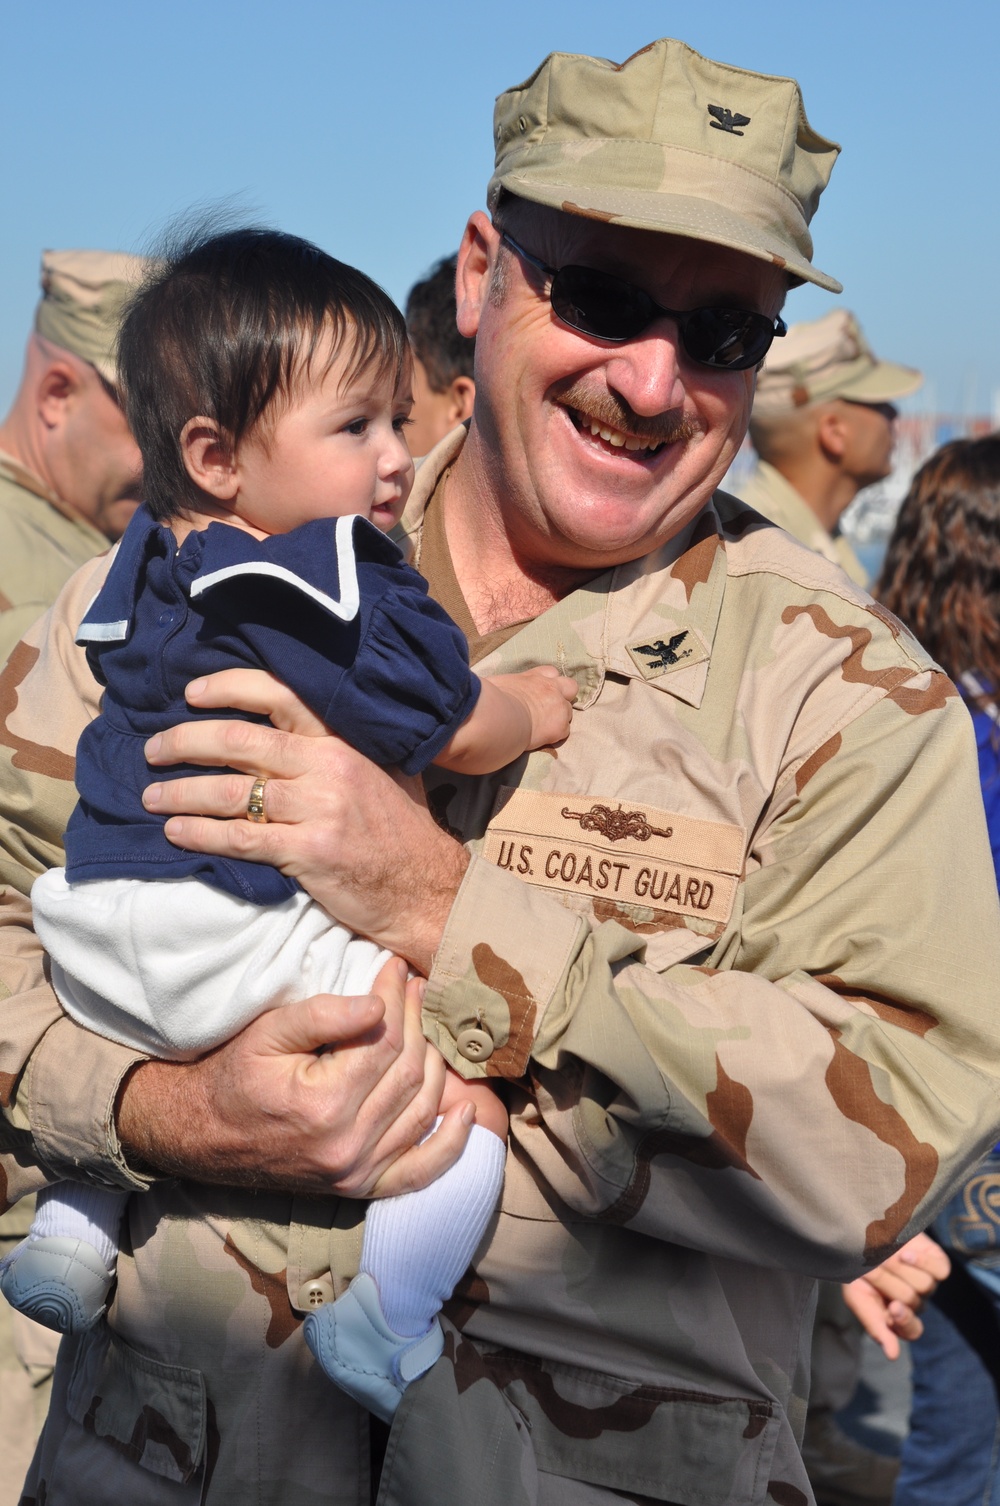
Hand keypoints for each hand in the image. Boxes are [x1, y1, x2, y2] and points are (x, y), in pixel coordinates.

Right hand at [117, 957, 473, 1196]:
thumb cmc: (232, 1076)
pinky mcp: (359, 1186)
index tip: (395, 968)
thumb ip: (323, 1016)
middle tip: (414, 987)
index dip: (396, 998)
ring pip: (421, 1110)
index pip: (385, 1040)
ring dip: (434, 1065)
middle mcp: (347, 1146)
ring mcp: (357, 1172)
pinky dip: (449, 1147)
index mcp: (324, 1106)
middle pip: (408, 1073)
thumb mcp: (267, 1034)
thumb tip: (379, 1003)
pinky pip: (419, 1171)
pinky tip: (467, 1113)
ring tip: (427, 1025)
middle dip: (417, 1022)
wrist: (200, 1136)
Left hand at [141, 669, 468, 971]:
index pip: (280, 696)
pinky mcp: (308, 852)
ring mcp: (319, 809)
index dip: (228, 688)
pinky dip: (200, 834)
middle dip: (184, 742)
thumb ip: (343, 745)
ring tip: (151, 797)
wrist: (429, 889)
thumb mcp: (384, 771)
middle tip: (153, 750)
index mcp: (343, 740)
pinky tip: (176, 832)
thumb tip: (291, 726)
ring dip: (181, 793)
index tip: (191, 693)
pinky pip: (239, 838)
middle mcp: (329, 766)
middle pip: (239, 741)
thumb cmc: (402, 832)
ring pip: (231, 792)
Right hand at [490, 666, 576, 750]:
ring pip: (568, 712)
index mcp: (533, 677)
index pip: (550, 672)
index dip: (548, 682)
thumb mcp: (494, 684)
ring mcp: (558, 706)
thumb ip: (501, 686)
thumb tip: (487, 691)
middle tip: (550, 709)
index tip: (539, 692)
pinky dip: (555, 736)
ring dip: (559, 719)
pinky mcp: (559, 726)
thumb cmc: (487, 699)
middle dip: (564, 696)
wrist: (495, 715)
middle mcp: (550, 687)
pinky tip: (541, 741)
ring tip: (542, 729)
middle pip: (570, 687)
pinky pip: (564, 732)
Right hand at [842, 1233, 950, 1358]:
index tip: (892, 1307)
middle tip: (872, 1267)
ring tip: (885, 1254)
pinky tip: (906, 1252)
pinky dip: (922, 1262)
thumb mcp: (857, 1297)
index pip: (911, 1331)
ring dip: (901, 1269)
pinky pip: (940, 1271)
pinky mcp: (937, 1262)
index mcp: (898, 1316)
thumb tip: (893, 1356)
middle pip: (914, 1303)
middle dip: (890, 1282)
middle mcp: (916, 1301)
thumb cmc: (855, 1268)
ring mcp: (928, 1282)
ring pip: (927, 1287)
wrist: (860, 1230)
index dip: (904, 1320)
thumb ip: (875, 1325)